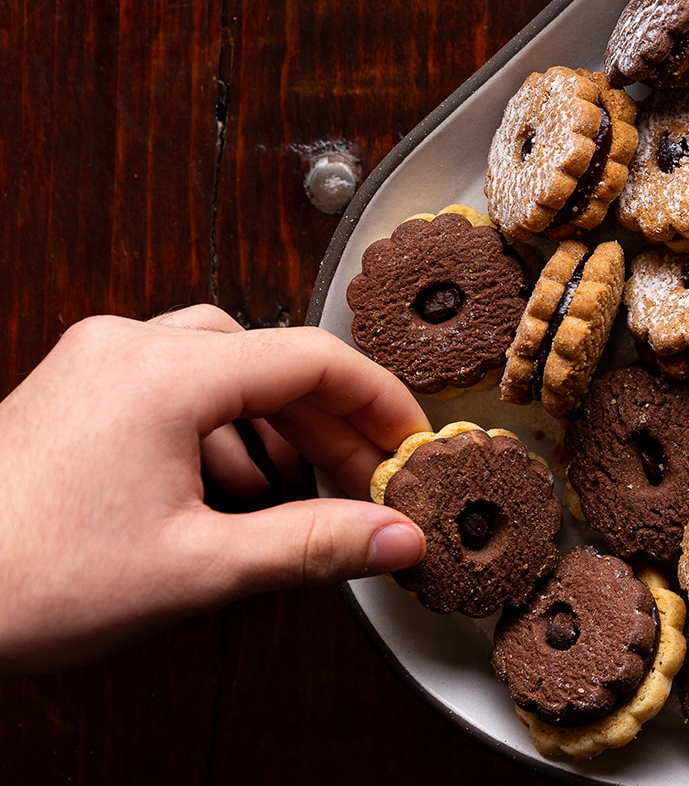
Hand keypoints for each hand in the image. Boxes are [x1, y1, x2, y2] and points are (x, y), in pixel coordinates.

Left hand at [0, 307, 428, 674]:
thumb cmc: (30, 580)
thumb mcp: (197, 568)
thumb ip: (313, 544)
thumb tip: (397, 537)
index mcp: (165, 375)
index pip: (312, 359)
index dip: (378, 403)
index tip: (411, 445)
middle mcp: (128, 348)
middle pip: (269, 359)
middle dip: (329, 423)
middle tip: (369, 481)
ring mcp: (93, 363)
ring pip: (222, 364)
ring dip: (274, 420)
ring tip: (299, 485)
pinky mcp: (73, 389)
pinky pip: (172, 382)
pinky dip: (218, 424)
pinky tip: (226, 486)